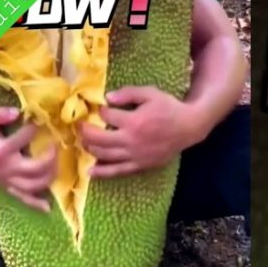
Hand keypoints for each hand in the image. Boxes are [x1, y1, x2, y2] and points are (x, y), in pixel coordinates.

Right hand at [0, 107, 56, 211]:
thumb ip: (0, 115)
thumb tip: (18, 113)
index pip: (22, 139)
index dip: (34, 128)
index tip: (40, 120)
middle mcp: (5, 168)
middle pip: (34, 168)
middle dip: (50, 157)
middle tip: (56, 145)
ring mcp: (6, 179)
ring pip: (32, 185)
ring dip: (49, 177)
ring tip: (57, 165)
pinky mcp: (6, 186)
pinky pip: (22, 198)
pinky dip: (35, 203)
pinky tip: (48, 208)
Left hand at [79, 86, 195, 178]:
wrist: (189, 127)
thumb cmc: (169, 108)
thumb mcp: (150, 93)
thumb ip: (128, 94)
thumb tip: (107, 98)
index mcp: (133, 121)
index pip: (107, 116)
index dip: (101, 111)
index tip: (100, 109)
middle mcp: (131, 140)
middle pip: (99, 139)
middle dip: (85, 132)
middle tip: (79, 126)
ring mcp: (134, 155)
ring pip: (105, 155)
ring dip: (90, 149)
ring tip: (82, 142)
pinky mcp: (139, 165)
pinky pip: (117, 171)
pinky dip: (102, 172)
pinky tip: (90, 172)